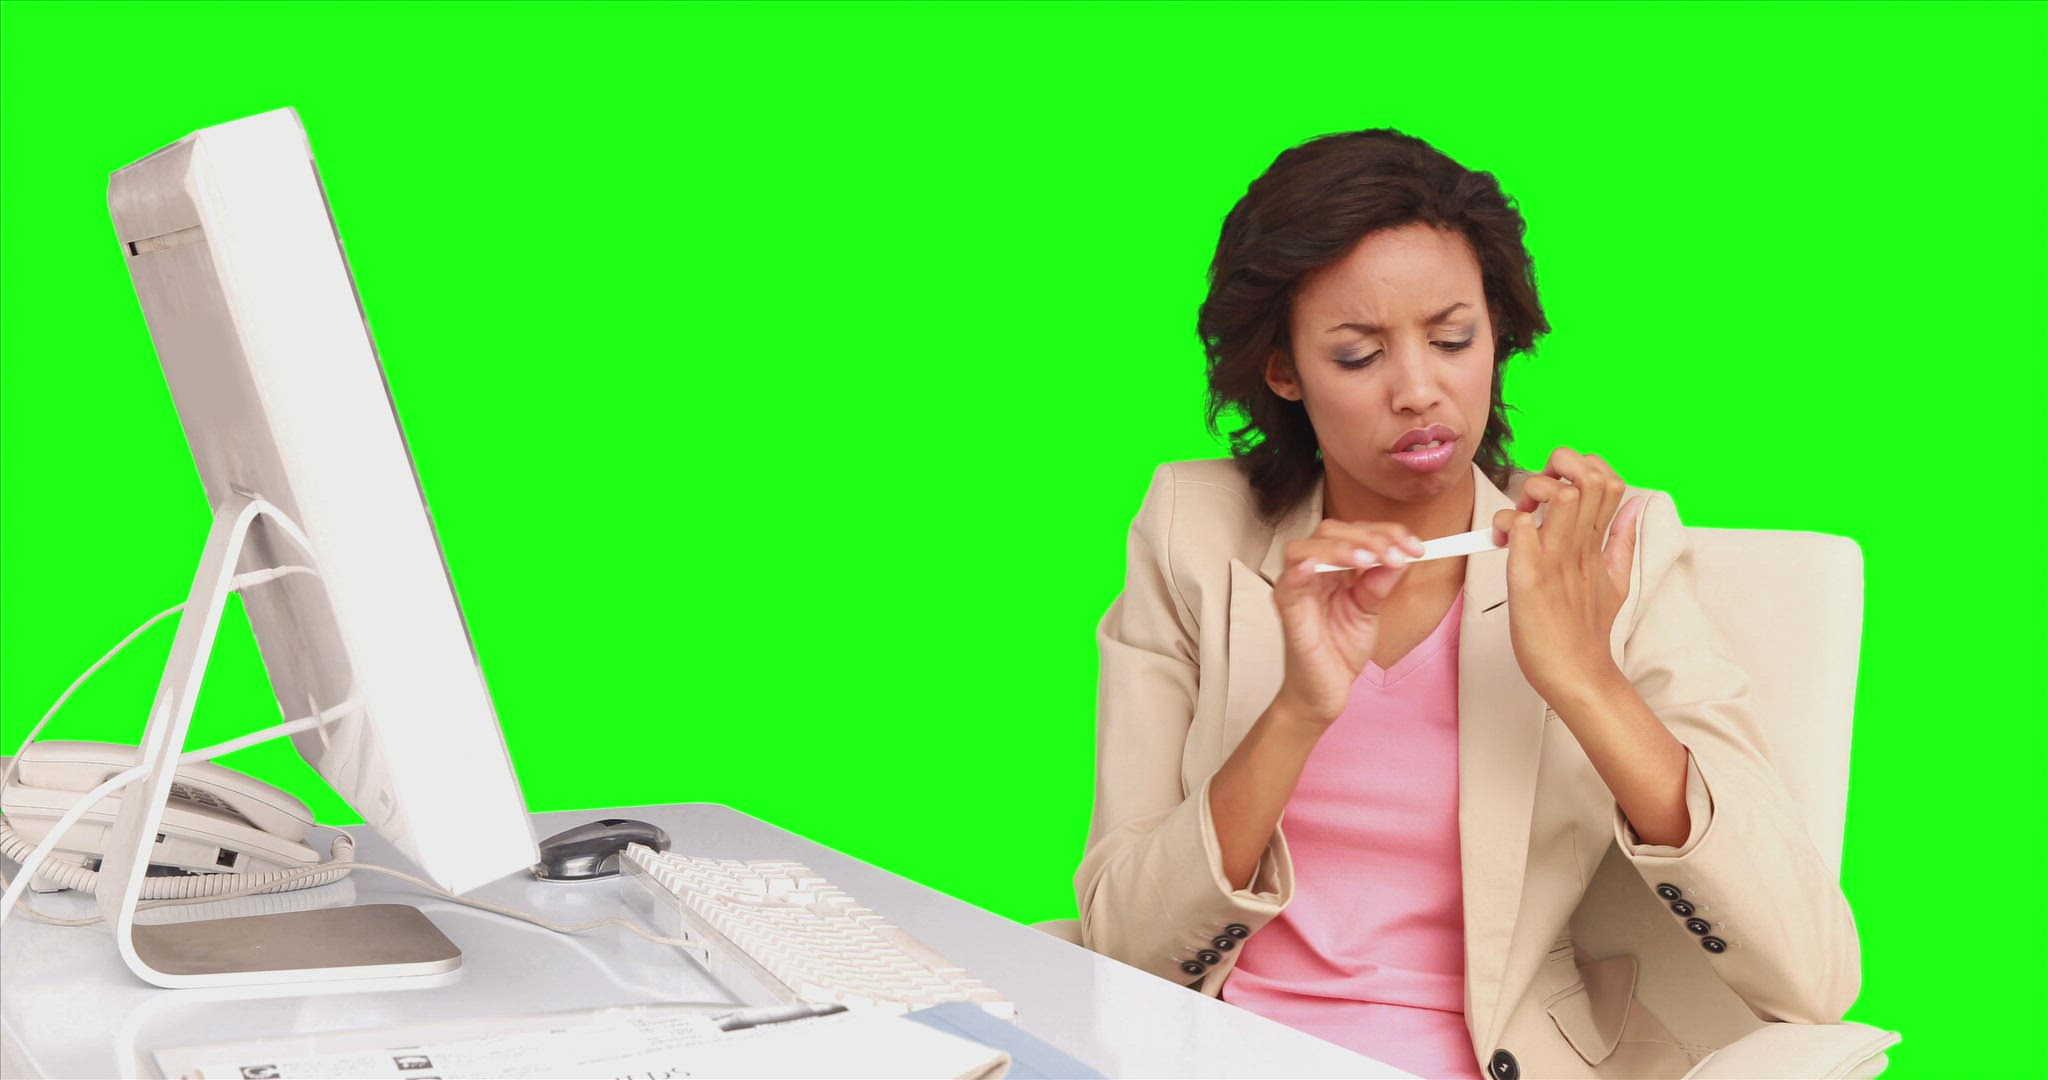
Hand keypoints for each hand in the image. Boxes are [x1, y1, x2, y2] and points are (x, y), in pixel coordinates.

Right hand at [1271, 520, 1427, 724]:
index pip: (1353, 534)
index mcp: (1333, 568)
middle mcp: (1312, 573)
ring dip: (1338, 549)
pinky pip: (1287, 583)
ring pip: (1303, 549)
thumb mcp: (1370, 611)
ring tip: (1367, 561)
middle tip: (1396, 554)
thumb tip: (1400, 555)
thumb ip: (1380, 582)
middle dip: (1367, 538)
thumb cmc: (1341, 650)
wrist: (1326, 691)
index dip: (1385, 533)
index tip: (1415, 546)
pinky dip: (1300, 570)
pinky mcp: (1287, 611)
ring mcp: (1296, 589)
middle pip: (1329, 532)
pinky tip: (1318, 567)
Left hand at [1489, 448, 1647, 704]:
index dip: (1581, 468)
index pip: (1606, 477)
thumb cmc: (1586, 630)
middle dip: (1555, 468)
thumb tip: (1637, 504)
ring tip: (1519, 516)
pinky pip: (1519, 529)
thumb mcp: (1616, 579)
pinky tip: (1502, 540)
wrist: (1577, 675)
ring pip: (1557, 493)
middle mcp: (1581, 544)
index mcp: (1598, 542)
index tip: (1559, 487)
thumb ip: (1623, 538)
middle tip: (1534, 497)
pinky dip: (1508, 524)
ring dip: (1531, 493)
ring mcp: (1557, 559)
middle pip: (1586, 476)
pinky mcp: (1530, 577)